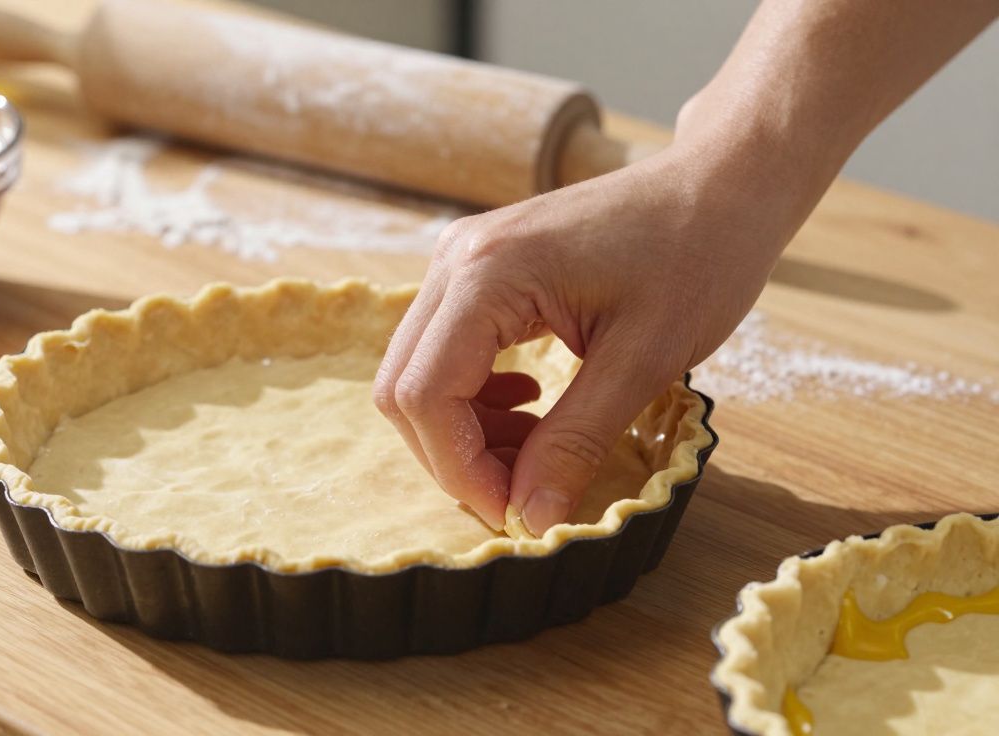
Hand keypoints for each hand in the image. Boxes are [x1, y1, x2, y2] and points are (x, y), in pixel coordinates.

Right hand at [373, 136, 803, 535]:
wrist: (720, 186)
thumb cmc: (698, 257)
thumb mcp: (643, 362)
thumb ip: (576, 442)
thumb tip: (532, 517)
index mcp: (488, 274)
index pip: (425, 394)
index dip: (460, 468)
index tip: (515, 512)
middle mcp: (456, 260)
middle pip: (403, 387)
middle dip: (455, 456)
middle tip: (523, 495)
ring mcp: (461, 260)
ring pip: (419, 373)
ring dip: (465, 431)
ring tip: (536, 454)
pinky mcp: (478, 269)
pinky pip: (445, 351)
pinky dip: (476, 398)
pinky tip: (532, 408)